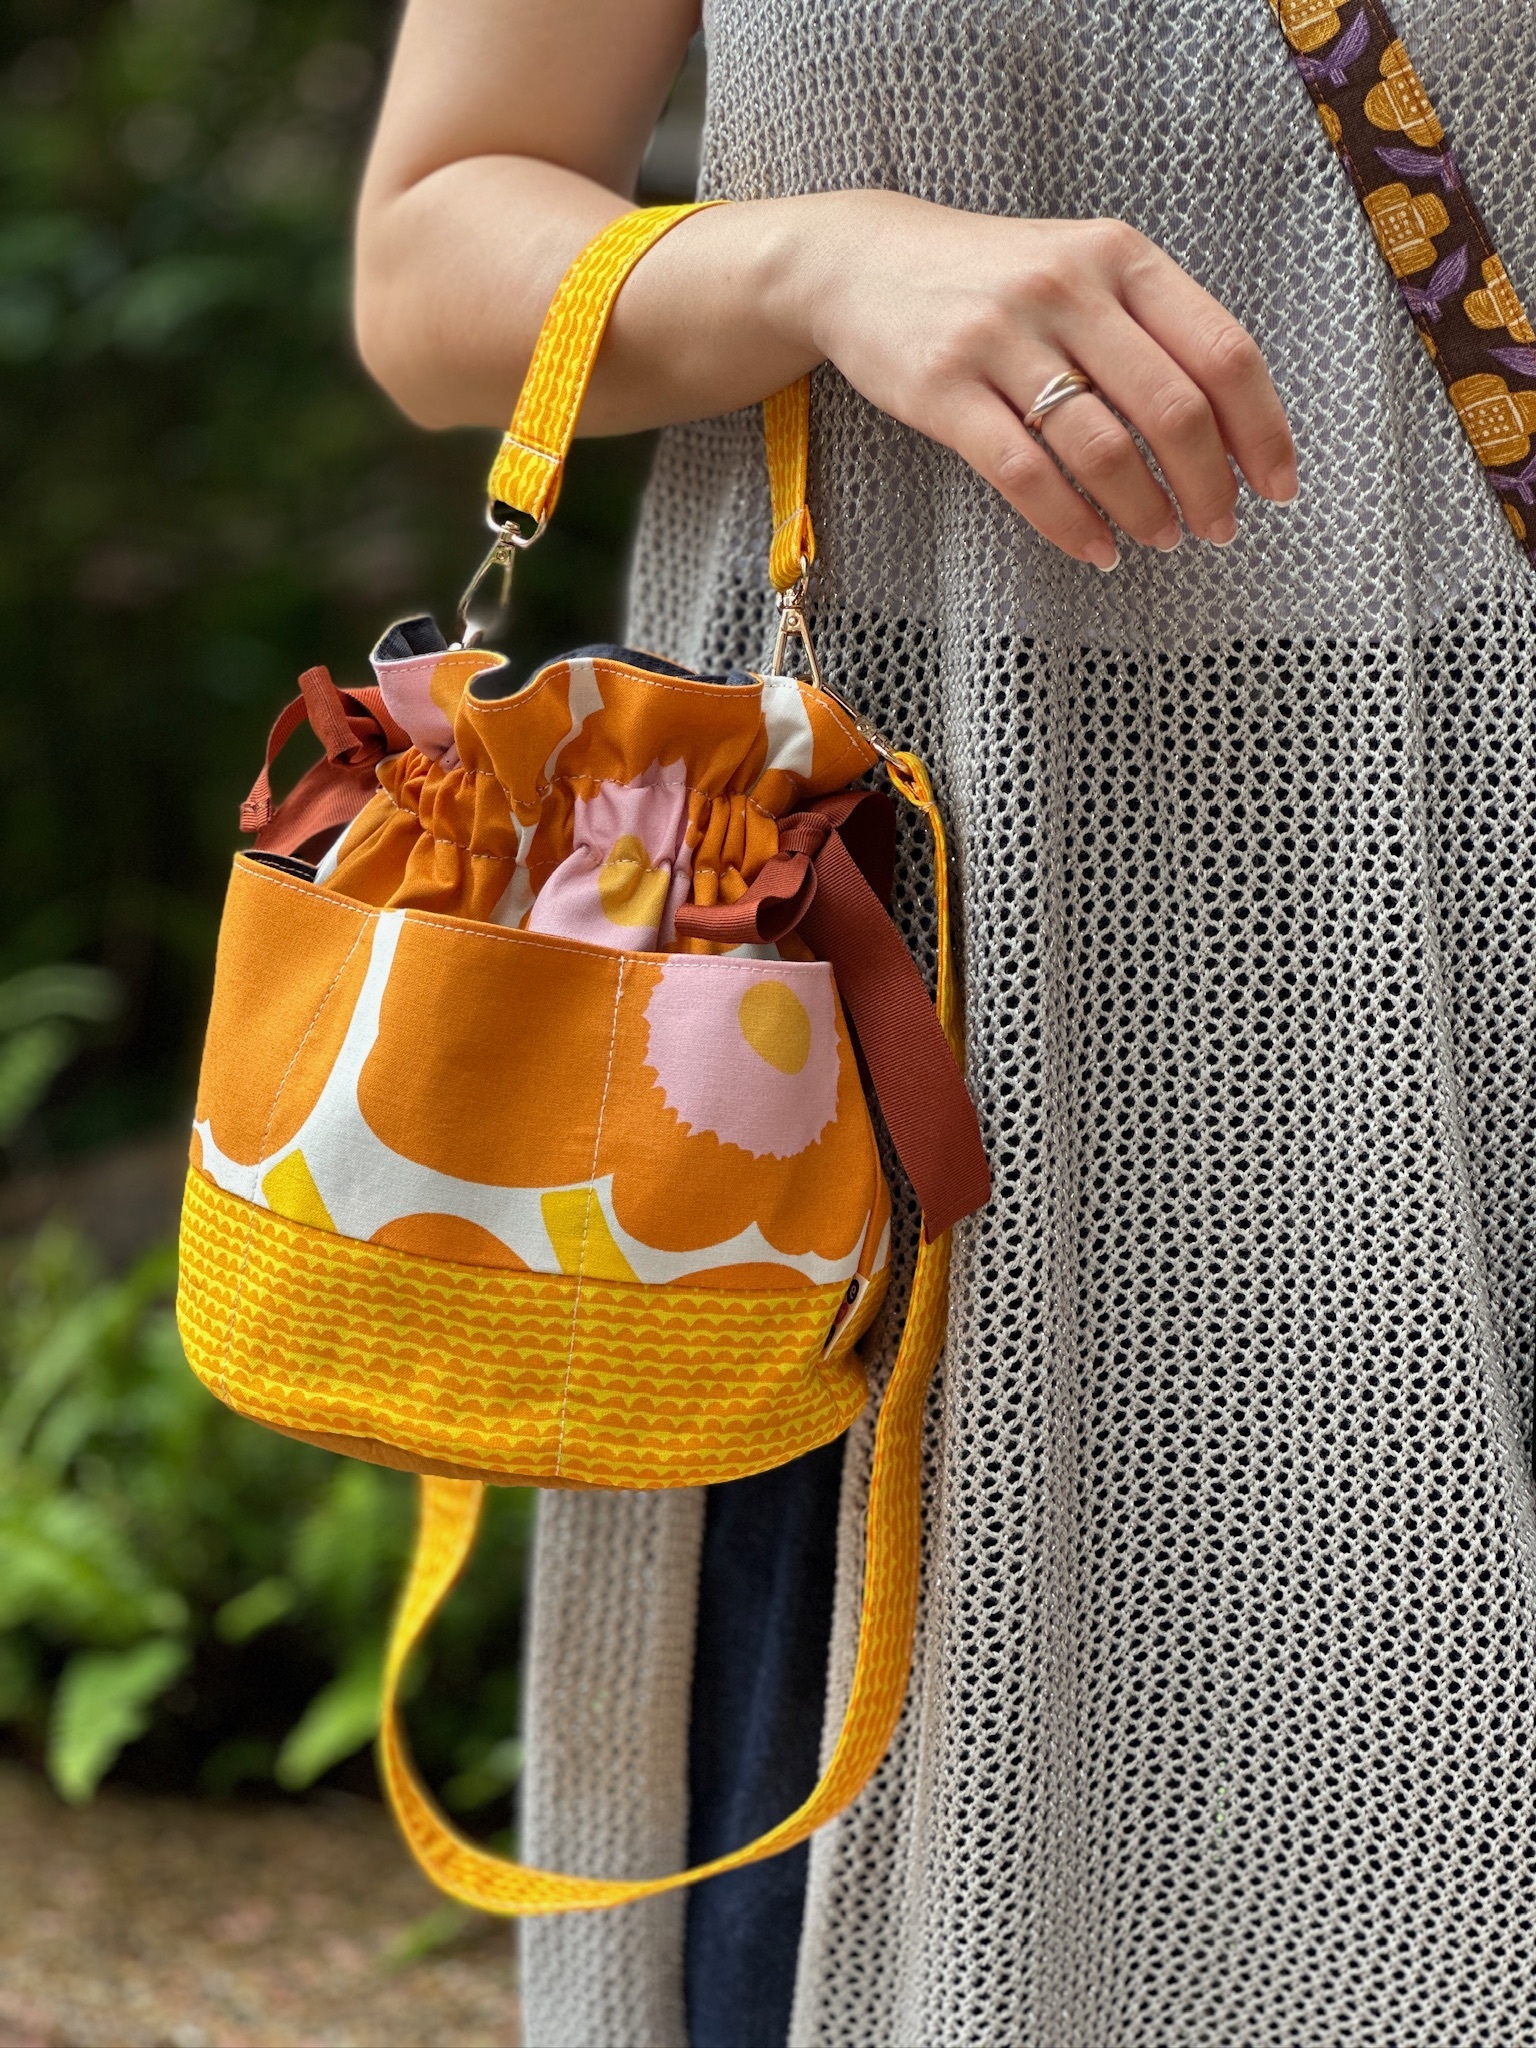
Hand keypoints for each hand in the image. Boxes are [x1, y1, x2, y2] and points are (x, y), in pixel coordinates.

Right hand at [775, 190, 1297, 569]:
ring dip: (1145, 510)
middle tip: (1218, 528)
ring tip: (1160, 538)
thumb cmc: (988, 278)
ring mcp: (1002, 337)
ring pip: (1103, 447)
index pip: (1222, 350)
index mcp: (1120, 256)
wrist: (861, 261)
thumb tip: (1226, 427)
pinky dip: (1071, 523)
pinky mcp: (944, 389)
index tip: (1277, 485)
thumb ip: (1146, 325)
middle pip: (1172, 408)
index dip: (1262, 428)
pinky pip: (1024, 473)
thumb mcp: (1078, 268)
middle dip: (1210, 484)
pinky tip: (1096, 549)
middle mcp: (1068, 288)